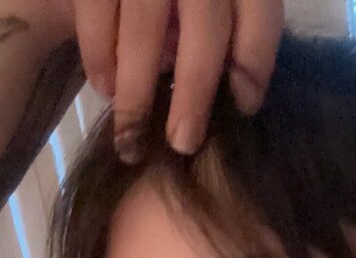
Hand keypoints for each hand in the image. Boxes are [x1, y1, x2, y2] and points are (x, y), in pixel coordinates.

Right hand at [71, 0, 284, 159]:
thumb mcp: (214, 2)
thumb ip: (223, 38)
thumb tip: (226, 101)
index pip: (259, 17)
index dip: (253, 68)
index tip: (242, 109)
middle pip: (206, 28)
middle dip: (195, 95)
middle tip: (183, 144)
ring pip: (142, 31)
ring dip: (137, 95)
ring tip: (133, 138)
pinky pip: (97, 19)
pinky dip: (101, 61)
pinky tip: (107, 90)